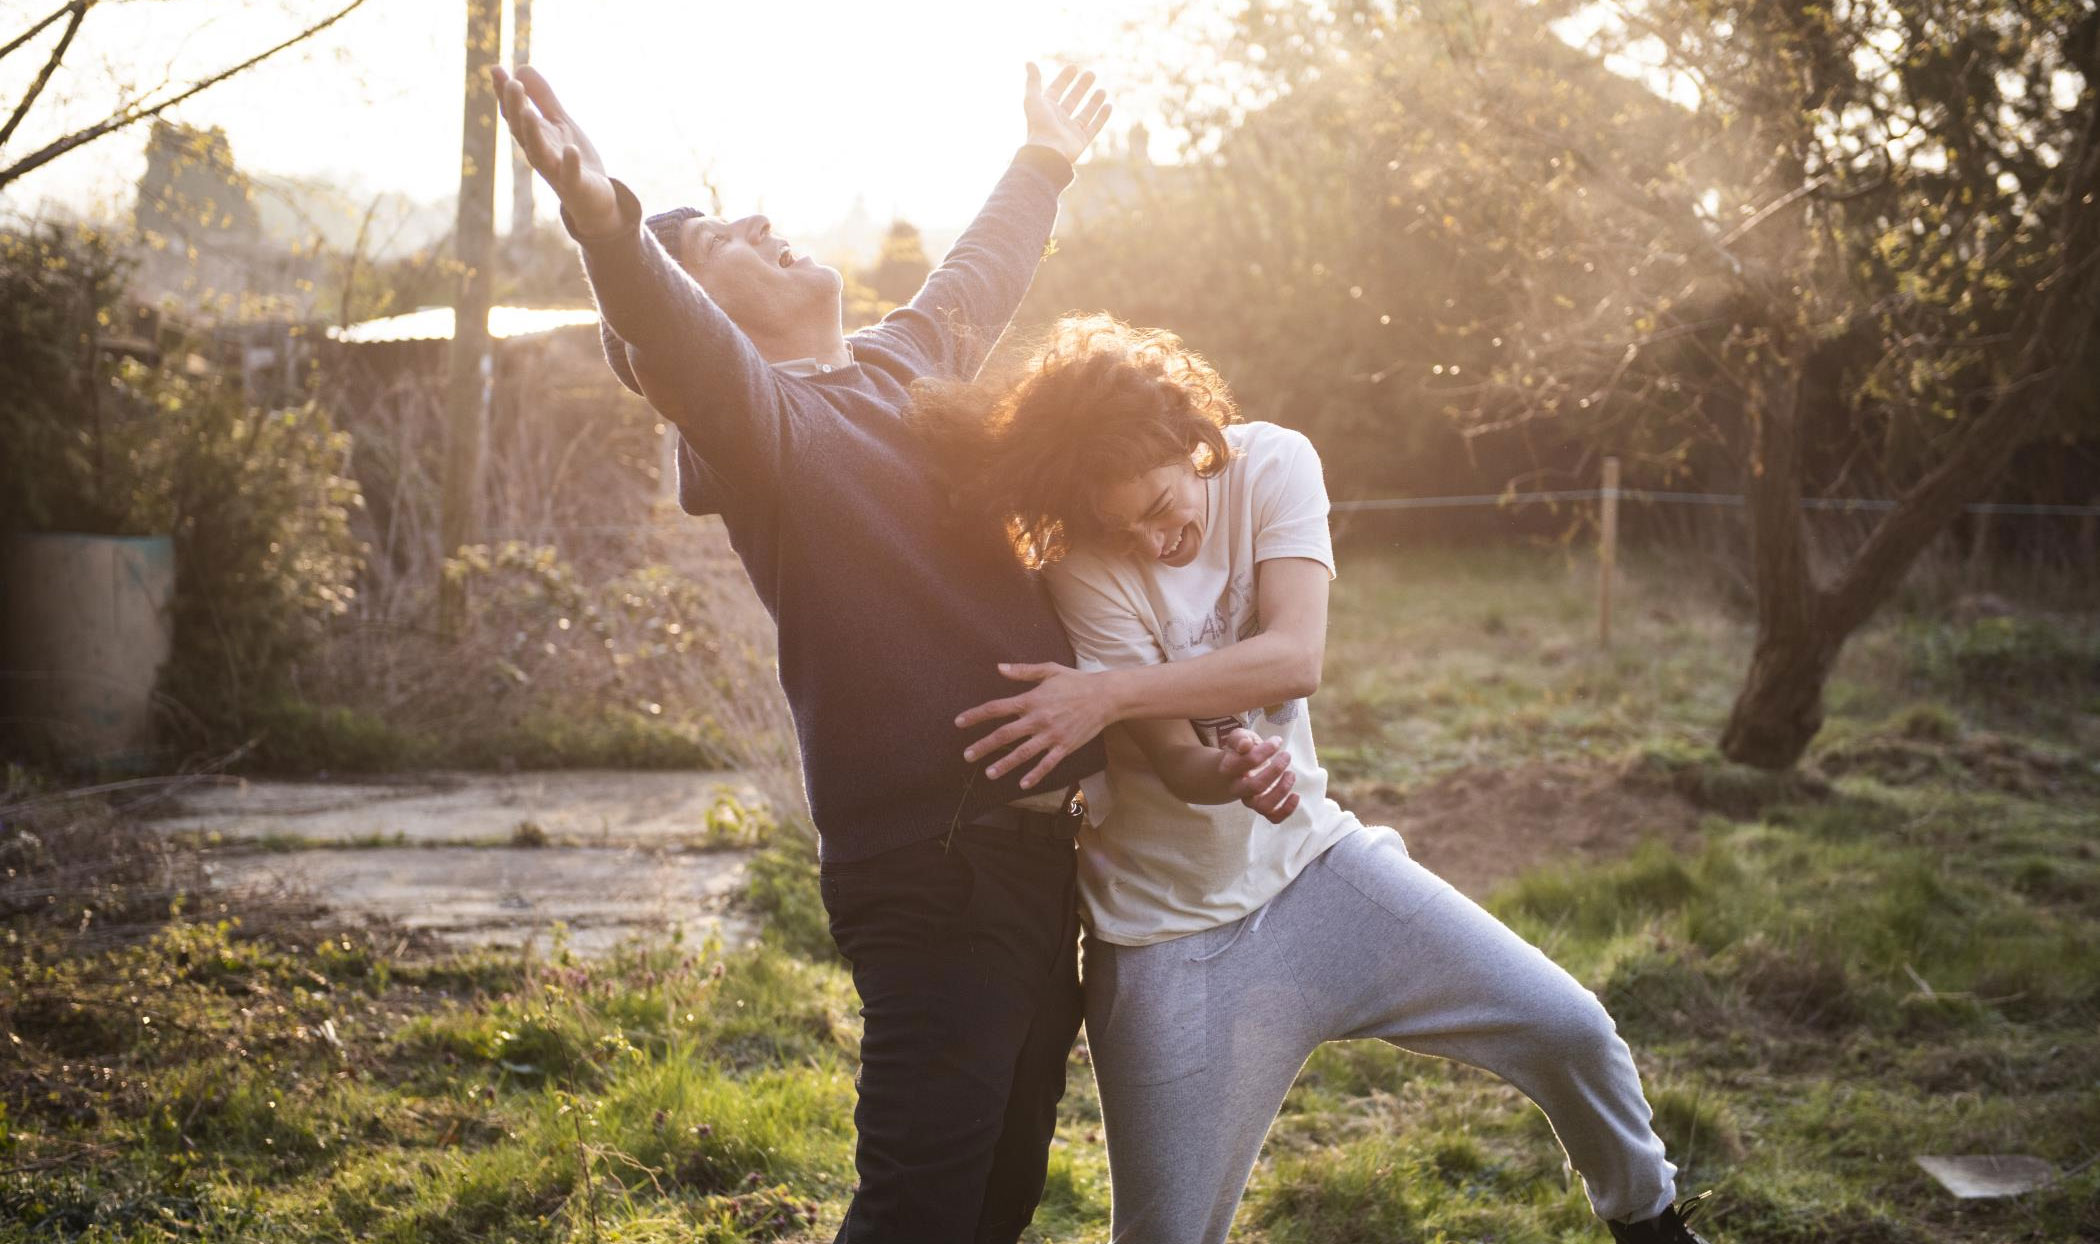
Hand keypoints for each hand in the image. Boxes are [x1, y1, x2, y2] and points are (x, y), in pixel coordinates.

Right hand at [492, 65, 619, 237]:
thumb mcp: (559, 124)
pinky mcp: (576, 186)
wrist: (594, 200)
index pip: (515, 114)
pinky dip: (569, 164)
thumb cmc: (572, 161)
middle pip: (523, 131)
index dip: (504, 93)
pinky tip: (570, 149)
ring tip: (528, 112)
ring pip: (539, 153)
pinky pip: (570, 175)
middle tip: (512, 84)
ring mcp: (556, 171)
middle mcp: (540, 154)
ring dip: (532, 133)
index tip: (496, 69)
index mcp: (535, 137)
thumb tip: (520, 68)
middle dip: (516, 108)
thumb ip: (543, 98)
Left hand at [957, 662, 1115, 790]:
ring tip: (988, 773)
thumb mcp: (1049, 670)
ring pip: (1023, 753)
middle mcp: (1038, 719)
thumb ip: (1023, 671)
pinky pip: (1047, 764)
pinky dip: (1035, 774)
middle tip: (967, 755)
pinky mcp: (1065, 746)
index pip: (997, 708)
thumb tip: (999, 668)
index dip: (976, 715)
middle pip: (1005, 735)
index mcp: (1031, 700)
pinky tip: (1022, 784)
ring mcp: (1052, 735)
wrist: (1105, 697)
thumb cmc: (1075, 681)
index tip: (959, 723)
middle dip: (983, 746)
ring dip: (1005, 764)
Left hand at [1024, 62, 1112, 164]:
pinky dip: (1102, 117)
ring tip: (1102, 90)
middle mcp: (1059, 119)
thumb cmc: (1039, 125)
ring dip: (1093, 101)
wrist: (1048, 152)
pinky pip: (1094, 127)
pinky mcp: (1081, 141)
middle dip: (1082, 87)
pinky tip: (1109, 106)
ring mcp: (1071, 130)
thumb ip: (1033, 81)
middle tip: (1091, 74)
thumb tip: (1029, 62)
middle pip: (1072, 99)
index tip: (1074, 67)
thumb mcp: (1033, 99)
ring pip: (1085, 113)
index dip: (1064, 78)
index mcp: (1047, 109)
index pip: (1056, 90)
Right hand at [1219, 729, 1299, 823]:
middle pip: (1256, 786)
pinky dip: (1287, 810)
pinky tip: (1296, 795)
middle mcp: (1237, 788)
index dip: (1266, 750)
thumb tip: (1245, 745)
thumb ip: (1240, 738)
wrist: (1234, 771)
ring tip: (1291, 774)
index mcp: (1229, 769)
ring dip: (1282, 790)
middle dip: (1276, 770)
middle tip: (1286, 755)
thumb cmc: (1240, 751)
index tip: (1277, 741)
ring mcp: (1249, 800)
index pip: (1247, 761)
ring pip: (1264, 805)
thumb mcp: (1238, 738)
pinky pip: (1273, 817)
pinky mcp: (1262, 808)